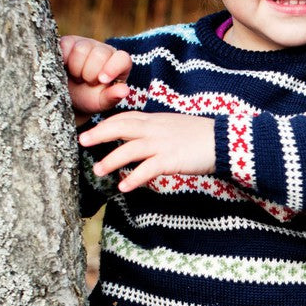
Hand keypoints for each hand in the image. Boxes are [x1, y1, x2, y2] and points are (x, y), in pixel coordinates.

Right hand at [61, 35, 131, 118]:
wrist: (67, 96)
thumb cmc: (89, 98)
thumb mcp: (101, 102)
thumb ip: (113, 97)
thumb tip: (125, 91)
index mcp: (119, 64)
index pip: (122, 59)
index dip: (112, 68)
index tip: (101, 80)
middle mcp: (105, 50)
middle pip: (99, 54)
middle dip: (90, 73)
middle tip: (86, 82)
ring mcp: (87, 43)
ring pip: (81, 49)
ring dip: (76, 68)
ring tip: (77, 76)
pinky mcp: (69, 41)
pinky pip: (65, 45)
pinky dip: (63, 59)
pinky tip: (66, 67)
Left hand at [79, 111, 216, 191]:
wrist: (224, 141)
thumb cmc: (202, 136)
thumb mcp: (175, 127)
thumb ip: (157, 131)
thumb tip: (143, 140)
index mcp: (156, 119)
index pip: (125, 117)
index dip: (106, 123)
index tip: (92, 130)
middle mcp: (155, 128)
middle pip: (120, 127)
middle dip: (99, 134)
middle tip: (82, 141)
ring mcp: (162, 144)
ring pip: (129, 149)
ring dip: (111, 160)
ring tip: (97, 171)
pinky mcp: (171, 159)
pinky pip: (147, 169)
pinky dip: (134, 178)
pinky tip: (123, 187)